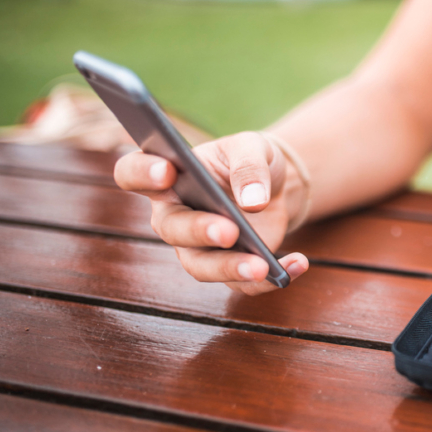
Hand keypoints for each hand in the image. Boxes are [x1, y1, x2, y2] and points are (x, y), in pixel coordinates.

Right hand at [114, 131, 308, 294]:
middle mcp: (174, 215)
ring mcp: (197, 247)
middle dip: (198, 231)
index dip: (142, 173)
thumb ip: (249, 166)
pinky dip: (270, 280)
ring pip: (200, 266)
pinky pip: (241, 284)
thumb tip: (252, 201)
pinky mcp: (227, 268)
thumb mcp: (254, 147)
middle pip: (171, 229)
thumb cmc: (250, 160)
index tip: (166, 171)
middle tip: (228, 230)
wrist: (276, 184)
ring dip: (230, 268)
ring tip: (262, 267)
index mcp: (168, 174)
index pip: (133, 173)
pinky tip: (298, 264)